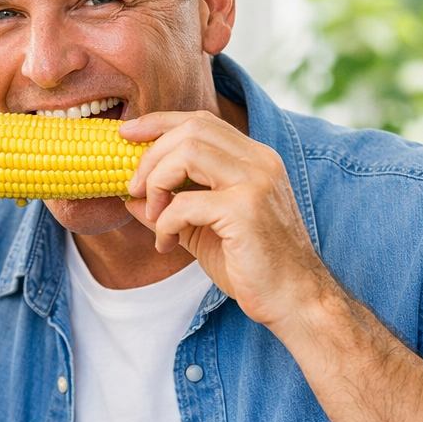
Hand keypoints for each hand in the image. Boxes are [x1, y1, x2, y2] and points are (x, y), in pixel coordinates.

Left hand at [120, 111, 334, 328]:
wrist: (294, 300)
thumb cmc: (255, 267)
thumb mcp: (206, 230)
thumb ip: (173, 208)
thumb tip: (131, 197)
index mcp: (255, 160)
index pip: (202, 121)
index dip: (160, 123)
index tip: (128, 135)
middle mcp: (259, 162)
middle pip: (191, 129)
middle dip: (151, 155)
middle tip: (135, 189)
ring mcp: (256, 183)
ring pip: (187, 153)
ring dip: (157, 182)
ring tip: (154, 215)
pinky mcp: (245, 211)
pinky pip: (185, 203)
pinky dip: (164, 222)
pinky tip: (167, 243)